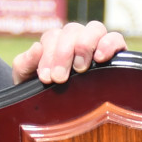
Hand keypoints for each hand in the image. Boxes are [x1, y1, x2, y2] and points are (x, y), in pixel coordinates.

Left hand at [11, 20, 126, 84]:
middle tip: (59, 78)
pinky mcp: (115, 54)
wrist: (58, 112)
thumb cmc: (42, 93)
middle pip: (73, 29)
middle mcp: (76, 39)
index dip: (48, 55)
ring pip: (94, 28)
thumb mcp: (26, 80)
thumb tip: (36, 47)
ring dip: (85, 45)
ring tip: (80, 68)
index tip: (46, 78)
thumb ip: (25, 64)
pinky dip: (109, 44)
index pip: (53, 36)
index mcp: (55, 42)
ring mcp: (96, 44)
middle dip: (64, 53)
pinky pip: (116, 38)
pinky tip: (100, 58)